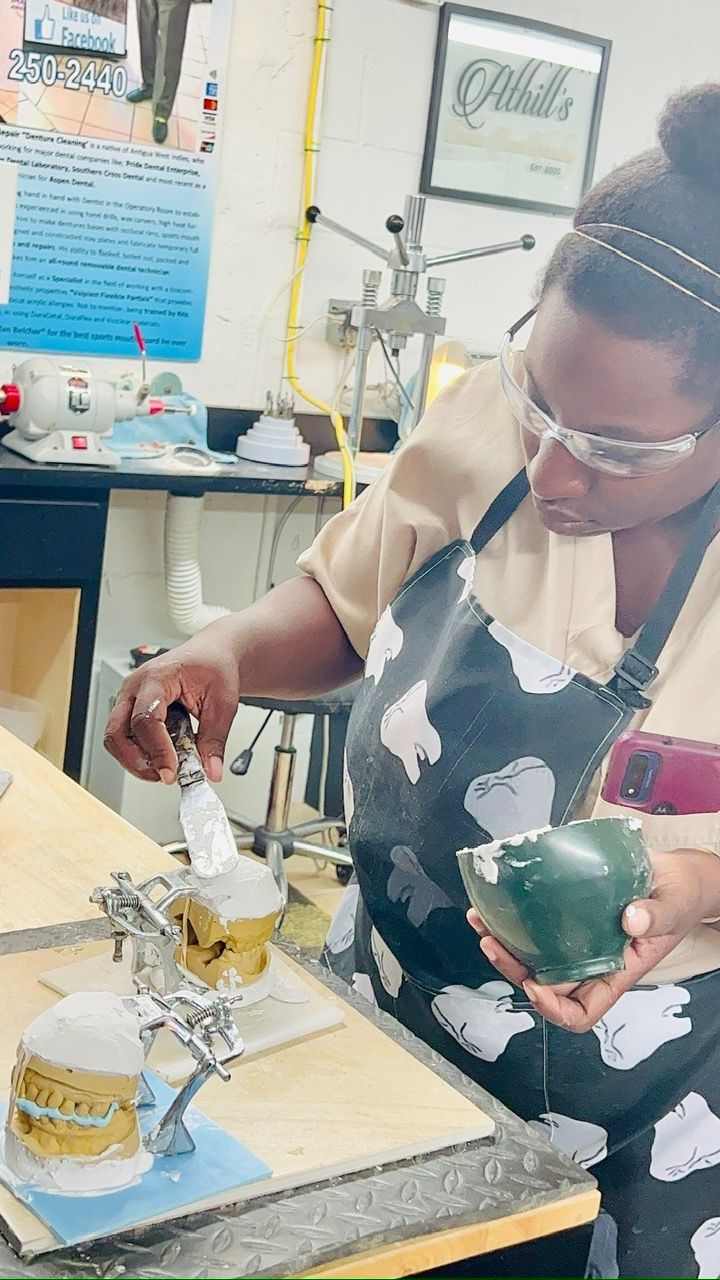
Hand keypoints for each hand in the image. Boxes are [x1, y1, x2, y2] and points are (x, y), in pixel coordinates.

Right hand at [104, 623, 240, 783]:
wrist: (210, 655)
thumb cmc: (213, 667)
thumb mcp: (223, 703)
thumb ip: (215, 739)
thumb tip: (210, 770)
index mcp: (158, 677)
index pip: (145, 719)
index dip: (157, 750)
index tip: (171, 771)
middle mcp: (135, 687)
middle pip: (116, 732)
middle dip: (136, 761)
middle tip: (164, 776)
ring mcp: (129, 698)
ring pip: (115, 738)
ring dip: (136, 761)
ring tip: (167, 768)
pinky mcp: (131, 709)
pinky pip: (124, 737)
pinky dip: (140, 753)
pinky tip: (163, 757)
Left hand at [468, 847, 719, 1031]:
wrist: (679, 874)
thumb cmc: (680, 897)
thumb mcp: (673, 905)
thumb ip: (654, 916)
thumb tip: (630, 919)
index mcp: (618, 971)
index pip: (582, 1011)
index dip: (554, 1009)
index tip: (535, 985)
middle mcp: (593, 961)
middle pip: (546, 984)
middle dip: (513, 969)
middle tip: (490, 942)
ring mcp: (579, 939)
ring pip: (534, 956)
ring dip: (504, 943)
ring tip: (481, 918)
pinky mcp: (571, 915)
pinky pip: (538, 926)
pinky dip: (514, 918)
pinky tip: (498, 900)